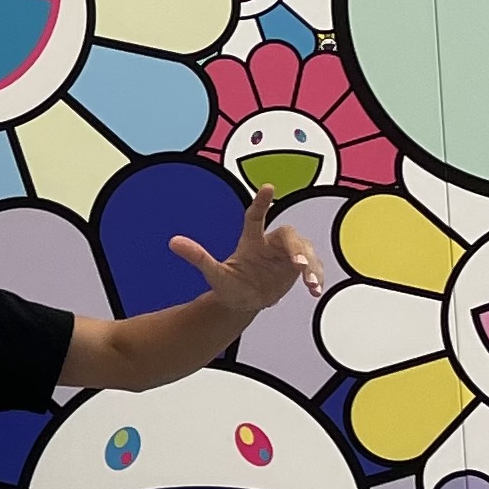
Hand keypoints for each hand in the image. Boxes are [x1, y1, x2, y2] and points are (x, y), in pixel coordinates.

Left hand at [170, 185, 323, 317]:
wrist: (243, 302)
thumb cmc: (228, 285)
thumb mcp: (213, 274)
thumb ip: (197, 257)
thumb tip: (172, 242)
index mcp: (251, 240)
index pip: (256, 216)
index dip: (262, 202)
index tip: (268, 187)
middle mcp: (271, 244)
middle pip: (289, 235)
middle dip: (296, 248)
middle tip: (299, 264)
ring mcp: (287, 256)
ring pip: (306, 251)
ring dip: (311, 266)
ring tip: (310, 284)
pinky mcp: (299, 268)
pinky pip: (313, 268)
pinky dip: (316, 277)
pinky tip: (315, 291)